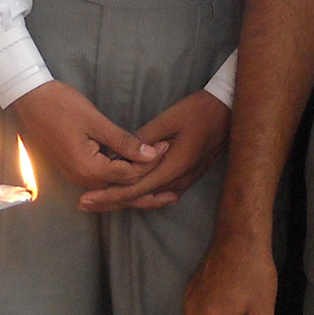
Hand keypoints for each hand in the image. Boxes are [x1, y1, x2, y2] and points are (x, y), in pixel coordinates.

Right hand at [9, 80, 163, 190]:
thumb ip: (124, 142)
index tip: (168, 146)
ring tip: (162, 185)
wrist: (29, 100)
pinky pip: (103, 183)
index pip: (129, 176)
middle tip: (176, 184)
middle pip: (122, 190)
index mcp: (88, 169)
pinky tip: (136, 175)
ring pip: (113, 189)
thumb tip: (151, 155)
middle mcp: (82, 179)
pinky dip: (121, 182)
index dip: (151, 163)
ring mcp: (76, 177)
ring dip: (136, 188)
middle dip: (148, 188)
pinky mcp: (74, 170)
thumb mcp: (95, 121)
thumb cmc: (61, 105)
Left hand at [81, 91, 230, 211]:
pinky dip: (142, 195)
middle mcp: (180, 179)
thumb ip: (143, 139)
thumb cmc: (198, 111)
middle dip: (111, 202)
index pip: (135, 188)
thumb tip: (118, 154)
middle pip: (140, 198)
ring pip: (150, 197)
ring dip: (126, 199)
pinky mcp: (190, 176)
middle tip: (85, 204)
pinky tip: (130, 195)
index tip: (86, 198)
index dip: (109, 195)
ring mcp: (187, 180)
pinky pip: (162, 192)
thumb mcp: (168, 120)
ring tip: (101, 201)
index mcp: (174, 166)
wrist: (229, 110)